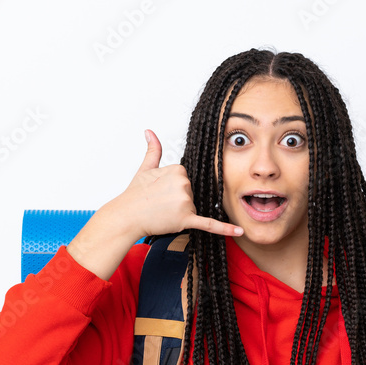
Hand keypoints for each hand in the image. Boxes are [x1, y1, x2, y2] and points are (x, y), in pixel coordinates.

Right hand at [109, 129, 242, 239]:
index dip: (174, 187)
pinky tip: (239, 232)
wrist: (126, 217)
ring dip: (181, 212)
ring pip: (193, 207)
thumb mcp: (144, 169)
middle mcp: (184, 184)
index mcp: (178, 170)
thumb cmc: (134, 195)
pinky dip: (224, 229)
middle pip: (191, 192)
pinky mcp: (186, 219)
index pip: (187, 179)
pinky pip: (209, 224)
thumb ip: (153, 150)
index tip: (161, 190)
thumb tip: (149, 132)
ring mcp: (185, 202)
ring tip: (163, 211)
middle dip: (178, 200)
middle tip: (160, 202)